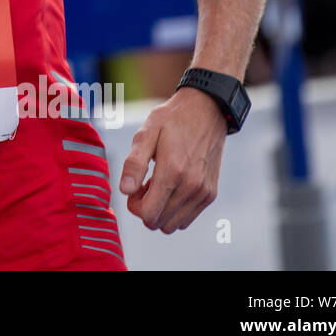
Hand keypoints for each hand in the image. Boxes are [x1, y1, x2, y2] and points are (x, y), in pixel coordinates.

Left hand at [119, 86, 226, 232]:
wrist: (206, 110)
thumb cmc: (172, 120)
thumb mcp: (146, 133)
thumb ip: (134, 163)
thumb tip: (125, 190)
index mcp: (173, 172)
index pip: (148, 213)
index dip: (134, 205)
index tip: (134, 187)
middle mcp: (191, 186)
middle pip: (159, 222)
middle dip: (145, 208)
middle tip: (144, 185)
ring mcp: (203, 192)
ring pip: (173, 225)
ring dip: (161, 210)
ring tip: (158, 185)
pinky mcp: (210, 193)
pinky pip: (187, 218)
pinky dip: (175, 210)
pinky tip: (171, 187)